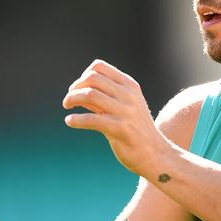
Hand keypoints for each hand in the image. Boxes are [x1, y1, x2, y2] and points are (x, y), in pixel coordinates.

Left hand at [63, 60, 169, 175]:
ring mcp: (125, 111)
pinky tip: (69, 121)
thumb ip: (102, 97)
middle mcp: (128, 95)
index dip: (83, 76)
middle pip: (92, 78)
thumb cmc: (134, 129)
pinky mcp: (120, 129)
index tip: (77, 89)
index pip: (99, 67)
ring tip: (67, 107)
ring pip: (90, 95)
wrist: (154, 153)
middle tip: (69, 100)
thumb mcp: (123, 107)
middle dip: (75, 87)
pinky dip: (76, 119)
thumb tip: (76, 90)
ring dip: (72, 99)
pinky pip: (91, 119)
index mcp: (129, 85)